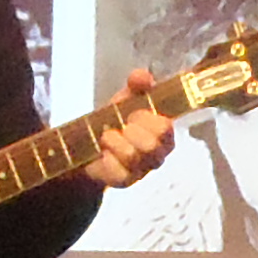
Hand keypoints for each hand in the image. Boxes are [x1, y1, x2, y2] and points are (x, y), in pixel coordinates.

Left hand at [81, 67, 176, 187]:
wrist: (92, 142)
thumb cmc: (118, 119)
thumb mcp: (127, 97)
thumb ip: (137, 84)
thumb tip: (143, 75)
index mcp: (165, 133)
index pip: (165, 127)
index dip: (146, 118)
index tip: (133, 113)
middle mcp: (159, 154)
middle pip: (151, 145)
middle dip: (130, 130)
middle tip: (120, 126)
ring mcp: (143, 170)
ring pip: (132, 156)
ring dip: (114, 141)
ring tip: (107, 136)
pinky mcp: (125, 181)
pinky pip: (118, 171)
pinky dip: (107, 157)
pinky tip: (103, 152)